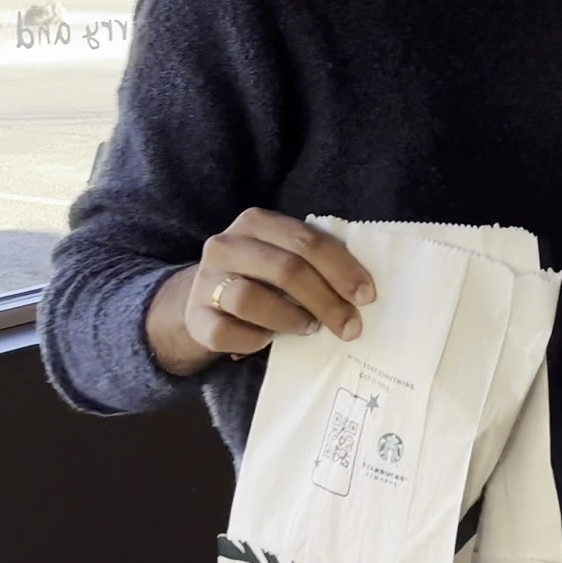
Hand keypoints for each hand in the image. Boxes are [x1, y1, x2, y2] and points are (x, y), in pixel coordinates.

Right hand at [147, 208, 375, 375]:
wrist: (203, 301)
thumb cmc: (261, 278)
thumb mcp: (284, 257)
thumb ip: (314, 263)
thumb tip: (362, 292)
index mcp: (255, 222)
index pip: (307, 240)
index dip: (342, 268)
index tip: (367, 296)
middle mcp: (226, 245)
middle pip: (286, 270)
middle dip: (326, 301)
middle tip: (350, 326)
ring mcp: (205, 281)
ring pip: (251, 299)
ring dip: (291, 319)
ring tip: (310, 328)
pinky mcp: (195, 318)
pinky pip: (228, 333)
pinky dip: (255, 340)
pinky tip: (269, 340)